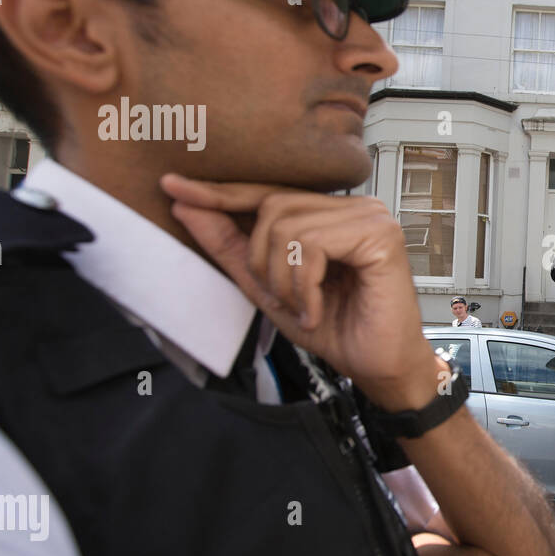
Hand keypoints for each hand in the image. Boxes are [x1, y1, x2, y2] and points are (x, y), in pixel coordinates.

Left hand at [160, 174, 440, 410]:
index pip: (267, 192)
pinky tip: (317, 310)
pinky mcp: (381, 236)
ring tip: (305, 308)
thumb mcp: (269, 288)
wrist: (381, 369)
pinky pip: (313, 245)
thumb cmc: (338, 328)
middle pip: (272, 206)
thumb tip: (185, 204)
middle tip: (284, 300)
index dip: (220, 193)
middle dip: (261, 261)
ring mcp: (372, 217)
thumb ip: (231, 247)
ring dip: (283, 279)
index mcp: (332, 212)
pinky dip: (304, 286)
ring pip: (287, 226)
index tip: (173, 186)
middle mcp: (355, 206)